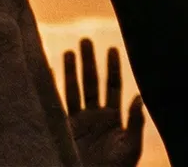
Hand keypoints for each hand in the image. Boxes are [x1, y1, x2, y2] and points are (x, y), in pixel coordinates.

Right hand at [63, 40, 144, 166]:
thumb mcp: (131, 147)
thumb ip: (135, 123)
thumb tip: (140, 97)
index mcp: (114, 117)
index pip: (113, 86)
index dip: (112, 68)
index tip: (112, 49)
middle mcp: (96, 116)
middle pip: (91, 82)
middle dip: (88, 62)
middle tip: (85, 40)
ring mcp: (79, 122)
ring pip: (73, 90)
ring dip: (71, 71)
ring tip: (69, 51)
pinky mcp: (64, 130)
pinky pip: (57, 105)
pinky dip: (52, 89)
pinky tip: (48, 74)